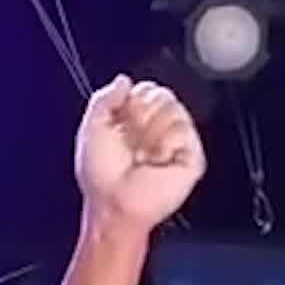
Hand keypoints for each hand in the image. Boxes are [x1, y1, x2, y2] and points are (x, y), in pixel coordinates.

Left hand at [75, 75, 206, 230]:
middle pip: (162, 94)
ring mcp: (176, 143)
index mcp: (135, 122)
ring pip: (174, 108)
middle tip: (132, 140)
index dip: (132, 100)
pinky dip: (166, 143)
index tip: (121, 121)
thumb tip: (124, 81)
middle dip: (141, 115)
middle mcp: (157, 130)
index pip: (146, 89)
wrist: (114, 203)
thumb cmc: (101, 176)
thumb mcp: (92, 128)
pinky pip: (185, 129)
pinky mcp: (192, 157)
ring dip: (152, 132)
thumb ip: (105, 97)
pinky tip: (157, 161)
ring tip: (143, 155)